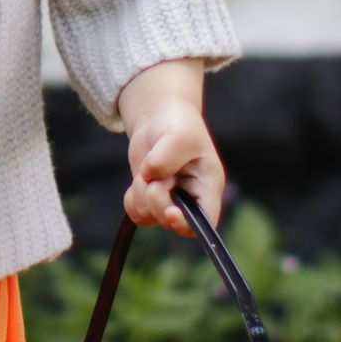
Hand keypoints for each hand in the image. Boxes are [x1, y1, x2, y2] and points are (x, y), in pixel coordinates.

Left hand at [117, 58, 223, 236]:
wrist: (160, 117)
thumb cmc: (179, 124)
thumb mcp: (178, 136)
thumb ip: (165, 159)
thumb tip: (149, 177)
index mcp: (208, 187)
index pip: (205, 222)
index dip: (187, 224)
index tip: (170, 212)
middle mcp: (191, 199)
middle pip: (171, 222)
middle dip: (155, 197)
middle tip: (156, 174)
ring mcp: (170, 201)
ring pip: (149, 216)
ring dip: (141, 193)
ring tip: (148, 169)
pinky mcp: (151, 199)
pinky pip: (136, 212)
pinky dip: (132, 197)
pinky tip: (139, 178)